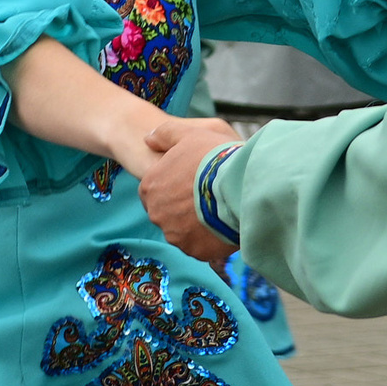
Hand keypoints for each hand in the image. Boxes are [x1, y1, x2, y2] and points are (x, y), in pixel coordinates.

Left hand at [139, 116, 242, 261]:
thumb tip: (148, 139)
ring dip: (197, 223)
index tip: (192, 180)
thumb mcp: (188, 134)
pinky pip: (201, 245)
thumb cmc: (213, 156)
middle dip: (184, 205)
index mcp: (150, 187)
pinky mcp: (196, 251)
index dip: (175, 183)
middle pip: (168, 211)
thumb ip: (164, 134)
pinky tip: (225, 223)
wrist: (239, 184)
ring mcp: (176, 236)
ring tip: (220, 208)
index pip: (155, 189)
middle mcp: (157, 214)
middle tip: (208, 194)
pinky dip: (210, 238)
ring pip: (184, 230)